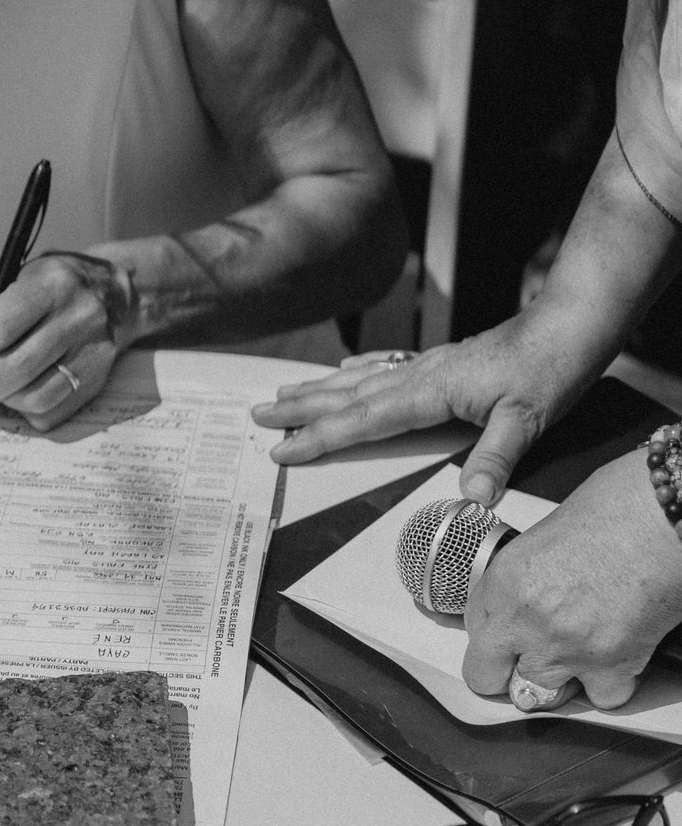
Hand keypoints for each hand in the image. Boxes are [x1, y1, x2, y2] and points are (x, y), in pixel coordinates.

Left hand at [0, 253, 131, 429]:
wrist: (111, 296)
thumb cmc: (44, 290)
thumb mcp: (0, 284)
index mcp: (49, 284)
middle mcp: (77, 316)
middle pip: (16, 368)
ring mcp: (92, 352)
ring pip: (35, 398)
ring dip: (7, 400)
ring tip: (3, 387)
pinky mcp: (96, 381)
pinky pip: (52, 414)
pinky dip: (29, 411)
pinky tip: (28, 390)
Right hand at [250, 309, 588, 504]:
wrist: (568, 325)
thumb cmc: (550, 370)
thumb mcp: (529, 420)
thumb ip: (495, 459)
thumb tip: (471, 500)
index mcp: (430, 391)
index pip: (362, 420)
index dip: (319, 437)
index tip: (282, 450)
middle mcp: (419, 375)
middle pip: (346, 396)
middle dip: (300, 410)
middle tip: (257, 418)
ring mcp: (427, 365)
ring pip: (358, 380)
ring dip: (318, 390)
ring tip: (280, 395)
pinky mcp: (441, 360)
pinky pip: (383, 367)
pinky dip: (356, 371)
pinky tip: (342, 371)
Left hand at [462, 451, 681, 709]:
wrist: (670, 513)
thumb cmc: (619, 505)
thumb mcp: (546, 535)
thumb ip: (525, 580)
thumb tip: (521, 602)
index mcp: (504, 581)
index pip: (473, 635)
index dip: (490, 640)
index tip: (504, 640)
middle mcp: (527, 620)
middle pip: (489, 678)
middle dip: (507, 672)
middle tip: (529, 658)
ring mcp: (568, 648)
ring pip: (542, 696)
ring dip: (557, 679)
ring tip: (579, 650)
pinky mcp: (614, 664)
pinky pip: (601, 697)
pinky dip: (610, 683)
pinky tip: (618, 653)